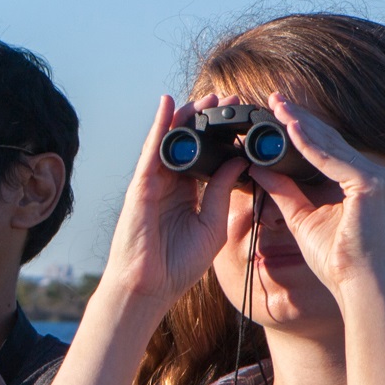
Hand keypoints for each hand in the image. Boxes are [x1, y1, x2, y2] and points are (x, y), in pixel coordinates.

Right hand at [100, 94, 243, 311]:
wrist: (149, 286)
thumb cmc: (177, 265)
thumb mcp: (212, 225)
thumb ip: (221, 192)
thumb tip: (238, 160)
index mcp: (188, 196)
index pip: (207, 158)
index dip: (223, 139)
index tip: (242, 121)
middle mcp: (170, 185)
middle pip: (190, 144)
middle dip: (208, 121)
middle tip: (229, 100)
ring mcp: (154, 183)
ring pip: (172, 141)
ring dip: (188, 116)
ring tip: (208, 97)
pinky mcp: (142, 185)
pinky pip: (152, 149)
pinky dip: (160, 125)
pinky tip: (169, 104)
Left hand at [251, 93, 384, 297]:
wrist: (354, 284)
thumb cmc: (334, 258)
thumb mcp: (301, 216)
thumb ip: (283, 190)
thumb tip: (258, 167)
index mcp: (360, 180)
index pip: (327, 148)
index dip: (301, 129)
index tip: (276, 113)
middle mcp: (373, 174)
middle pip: (329, 140)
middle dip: (299, 119)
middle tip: (274, 99)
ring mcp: (376, 178)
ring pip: (330, 145)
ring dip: (301, 125)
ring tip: (277, 107)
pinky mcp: (370, 185)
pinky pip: (332, 160)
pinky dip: (310, 145)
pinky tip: (290, 129)